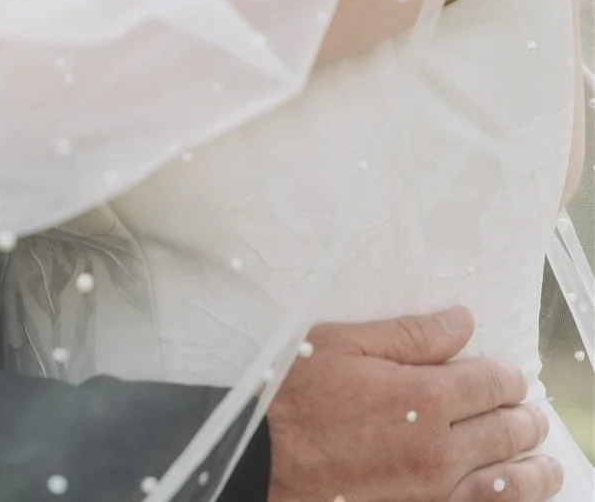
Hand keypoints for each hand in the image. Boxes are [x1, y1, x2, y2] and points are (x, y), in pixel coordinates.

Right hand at [267, 309, 561, 501]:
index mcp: (423, 397)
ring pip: (507, 484)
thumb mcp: (343, 345)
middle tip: (531, 414)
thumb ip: (409, 335)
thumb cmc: (294, 398)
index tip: (511, 376)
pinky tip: (509, 495)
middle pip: (506, 431)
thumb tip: (461, 321)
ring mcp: (434, 494)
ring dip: (532, 470)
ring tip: (544, 463)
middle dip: (524, 418)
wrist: (262, 462)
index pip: (491, 382)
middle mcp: (439, 450)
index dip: (507, 376)